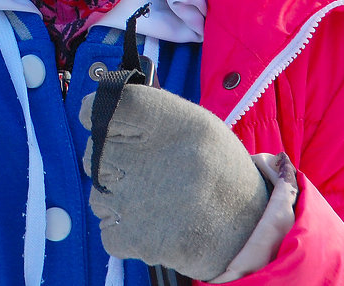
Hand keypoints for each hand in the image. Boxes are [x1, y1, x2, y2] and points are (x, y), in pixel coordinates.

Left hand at [80, 86, 268, 280]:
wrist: (248, 232)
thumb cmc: (216, 172)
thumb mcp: (196, 125)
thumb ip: (149, 113)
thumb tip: (97, 111)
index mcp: (171, 124)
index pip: (108, 106)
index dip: (99, 112)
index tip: (104, 120)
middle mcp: (153, 158)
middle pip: (95, 150)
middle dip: (114, 160)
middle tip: (151, 171)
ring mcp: (138, 201)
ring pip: (98, 190)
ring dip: (118, 197)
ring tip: (160, 200)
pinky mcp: (133, 238)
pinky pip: (107, 227)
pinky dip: (125, 229)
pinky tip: (156, 224)